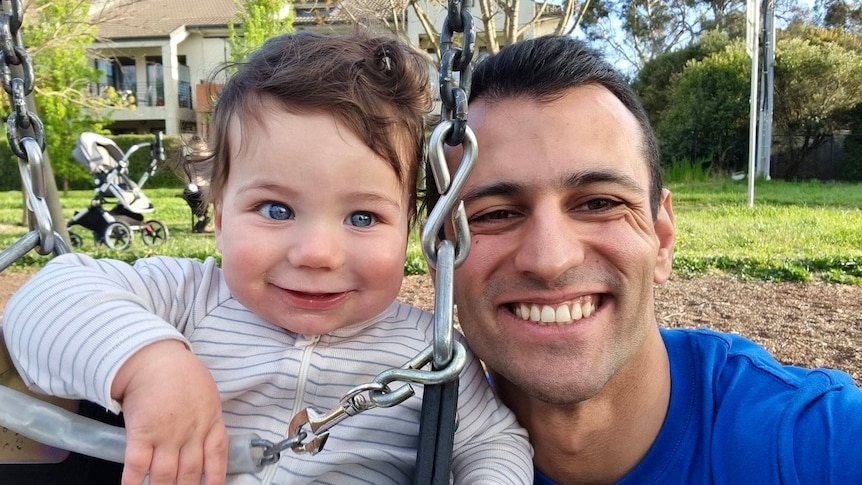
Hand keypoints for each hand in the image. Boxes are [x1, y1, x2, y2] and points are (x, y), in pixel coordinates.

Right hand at [112, 340, 228, 484]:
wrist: (154, 358)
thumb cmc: (181, 373)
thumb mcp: (207, 395)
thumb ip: (208, 420)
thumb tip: (206, 442)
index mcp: (210, 423)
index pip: (217, 458)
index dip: (215, 480)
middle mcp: (190, 433)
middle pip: (190, 474)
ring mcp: (166, 435)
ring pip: (166, 476)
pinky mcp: (141, 433)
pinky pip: (138, 465)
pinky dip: (134, 483)